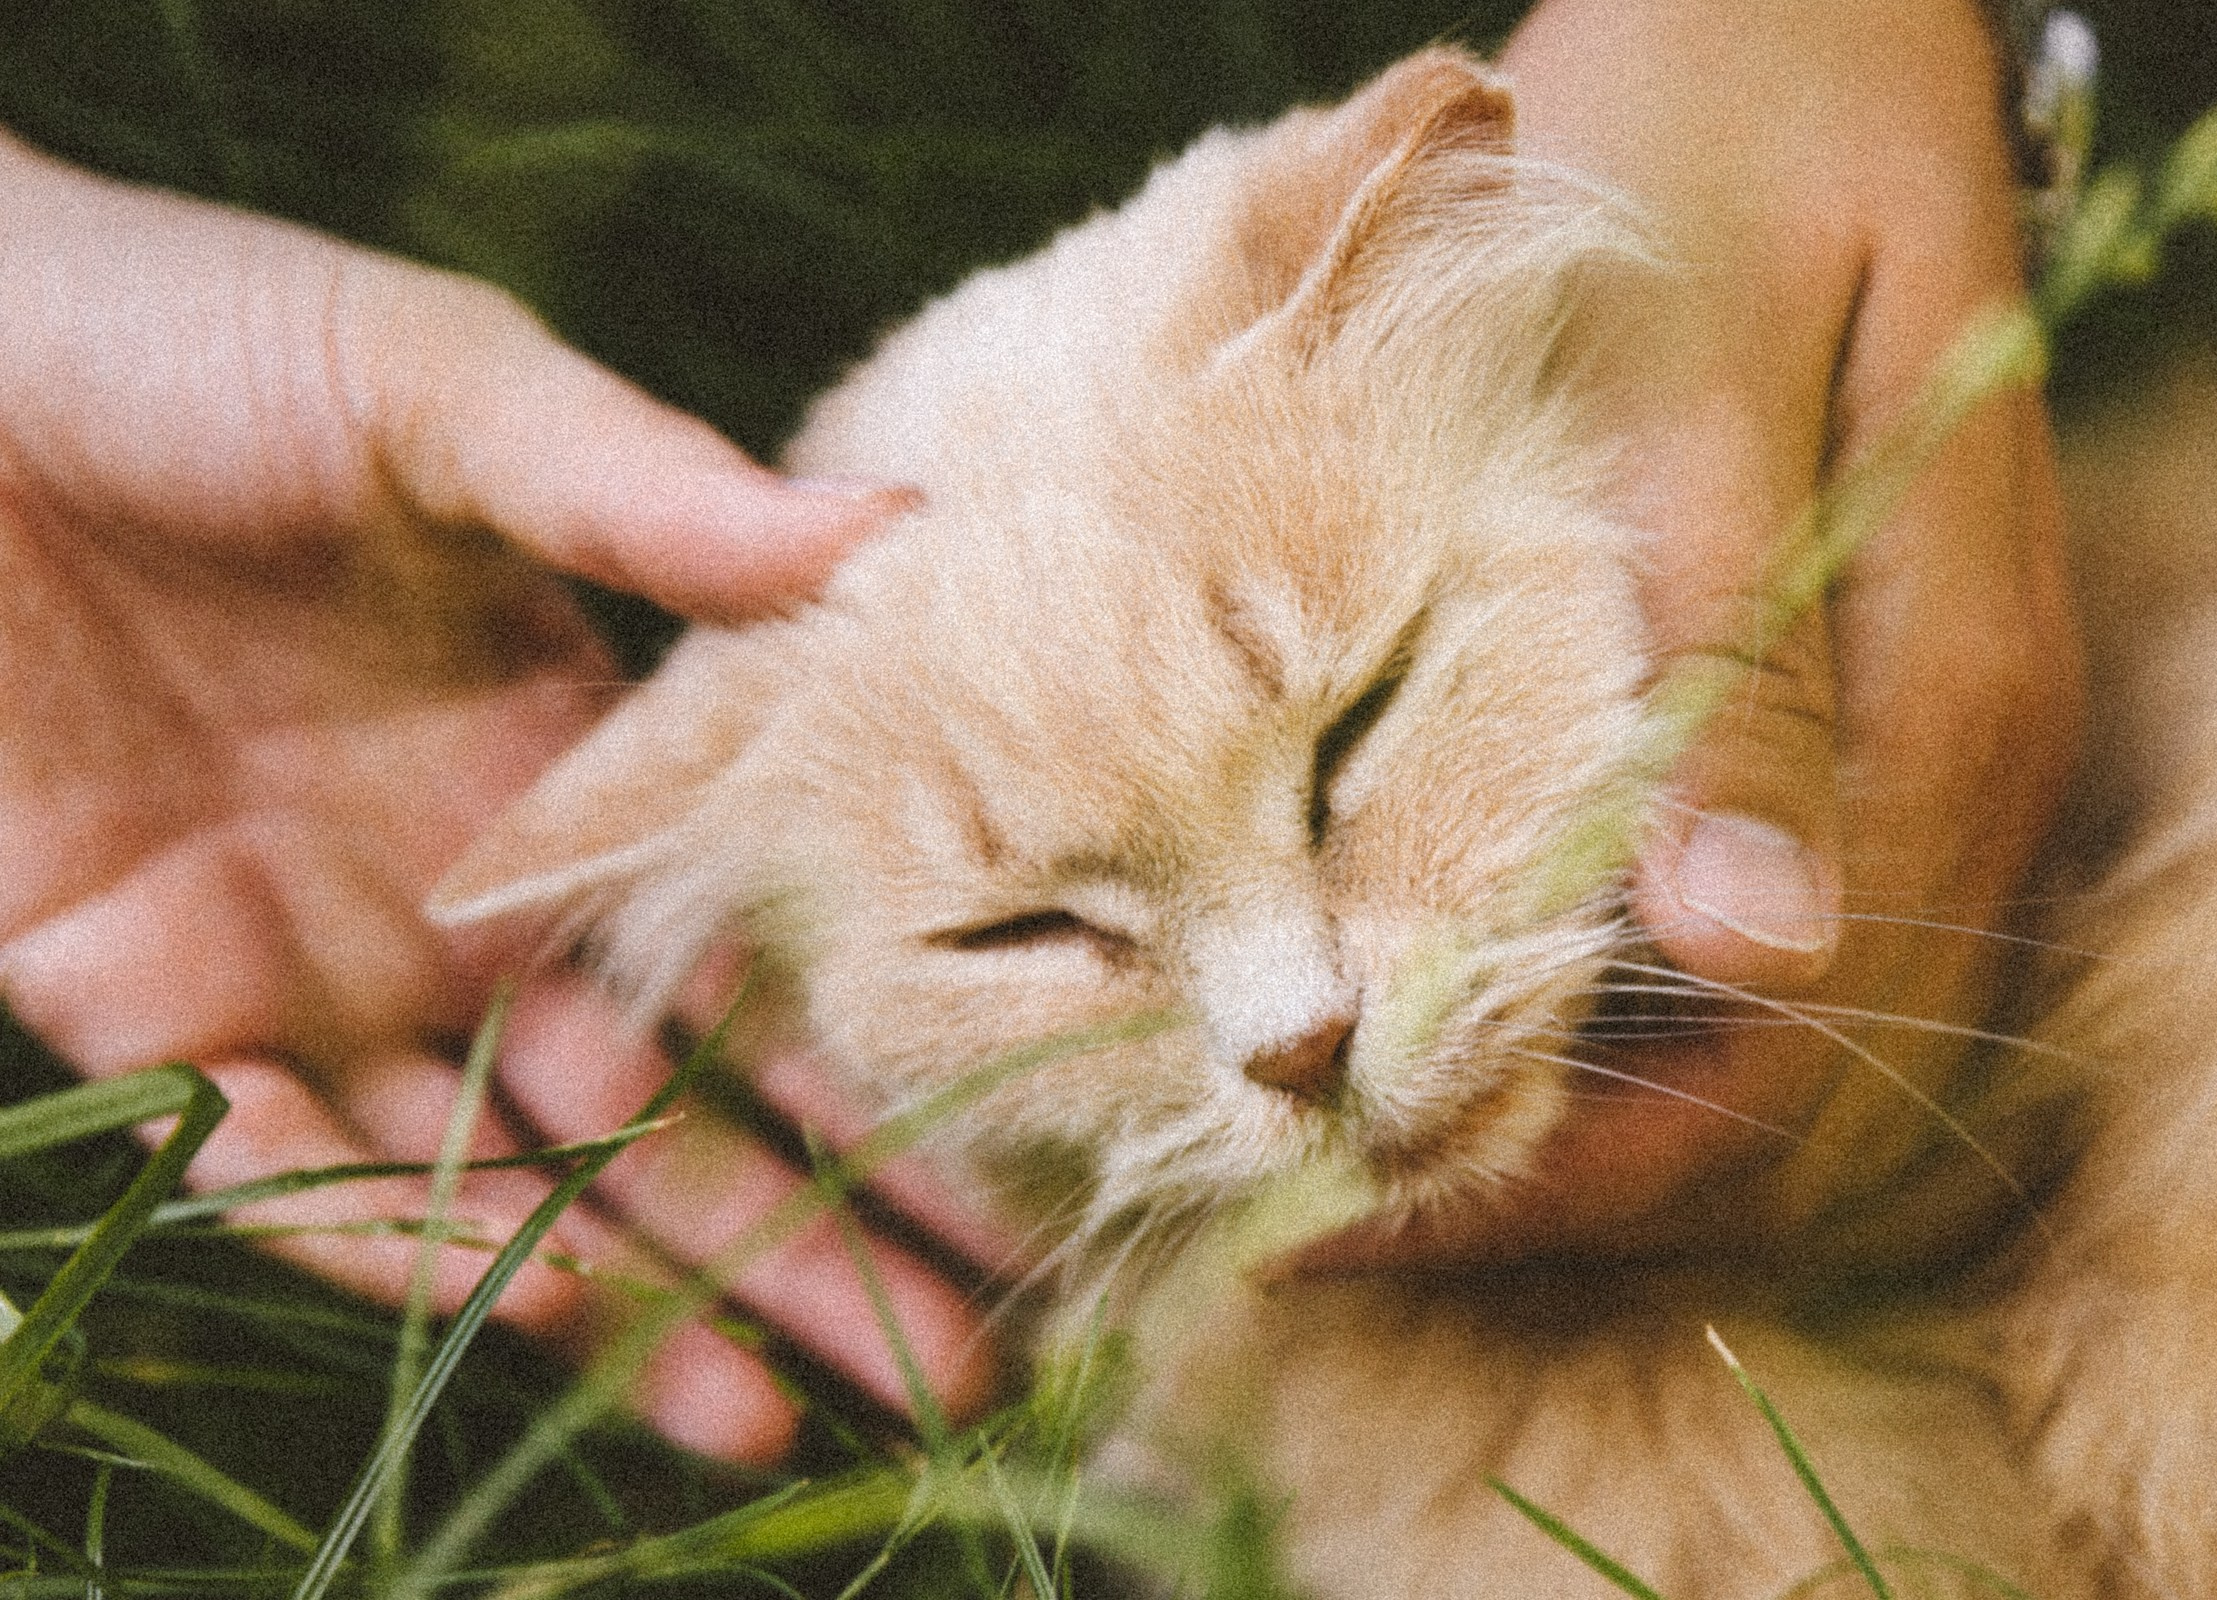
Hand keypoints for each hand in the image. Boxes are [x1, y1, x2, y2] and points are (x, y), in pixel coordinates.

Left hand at [0, 131, 1001, 1461]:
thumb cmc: (192, 335)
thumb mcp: (446, 391)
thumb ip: (653, 491)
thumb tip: (905, 533)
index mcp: (572, 756)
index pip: (766, 939)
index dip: (896, 1048)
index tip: (1041, 1146)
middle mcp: (469, 892)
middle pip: (672, 1102)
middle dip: (811, 1232)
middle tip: (965, 1354)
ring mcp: (314, 960)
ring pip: (508, 1173)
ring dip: (639, 1299)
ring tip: (780, 1413)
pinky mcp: (137, 1001)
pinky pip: (277, 1162)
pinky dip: (400, 1239)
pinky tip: (547, 1305)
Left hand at [1307, 0, 2082, 1264]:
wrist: (1785, 2)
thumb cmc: (1714, 147)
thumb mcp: (1692, 389)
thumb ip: (1729, 668)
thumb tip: (1747, 957)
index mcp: (1934, 715)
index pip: (1770, 1072)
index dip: (1556, 1178)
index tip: (1338, 1206)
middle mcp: (1944, 766)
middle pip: (1765, 1095)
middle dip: (1540, 1178)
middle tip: (1300, 1198)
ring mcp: (1894, 736)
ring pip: (1741, 1030)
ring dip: (1552, 1102)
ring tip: (1337, 1119)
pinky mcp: (1826, 693)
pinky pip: (1715, 921)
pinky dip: (1574, 990)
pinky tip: (1431, 973)